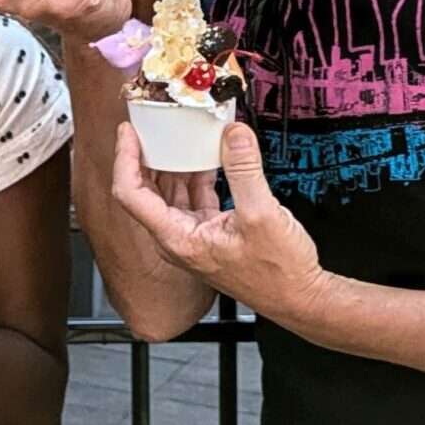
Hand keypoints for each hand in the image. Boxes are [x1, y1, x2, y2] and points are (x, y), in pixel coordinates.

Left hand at [109, 122, 326, 316]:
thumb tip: (234, 134)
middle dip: (147, 155)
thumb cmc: (279, 274)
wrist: (300, 298)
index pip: (130, 194)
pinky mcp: (210, 233)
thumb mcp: (262, 214)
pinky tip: (207, 155)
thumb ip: (244, 170)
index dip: (125, 159)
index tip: (129, 132)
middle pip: (146, 190)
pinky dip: (196, 175)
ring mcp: (193, 236)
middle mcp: (177, 239)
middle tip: (150, 126)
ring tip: (177, 133)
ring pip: (170, 193)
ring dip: (173, 163)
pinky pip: (193, 197)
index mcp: (176, 238)